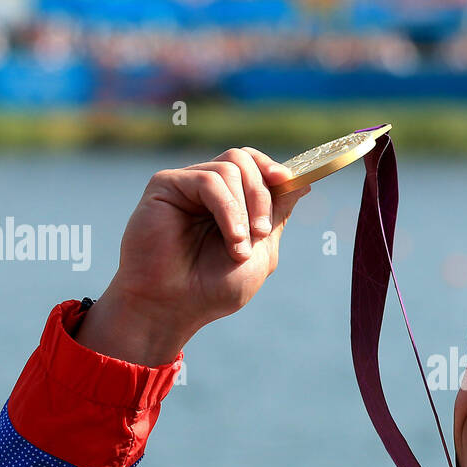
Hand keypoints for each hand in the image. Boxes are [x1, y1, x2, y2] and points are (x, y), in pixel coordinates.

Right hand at [75, 147, 309, 364]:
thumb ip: (277, 215)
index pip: (254, 165)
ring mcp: (186, 185)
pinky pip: (208, 180)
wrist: (173, 308)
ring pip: (230, 167)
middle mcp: (207, 189)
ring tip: (239, 248)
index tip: (289, 181)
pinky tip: (231, 238)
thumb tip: (301, 181)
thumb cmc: (212, 289)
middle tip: (262, 232)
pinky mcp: (165, 185)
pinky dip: (228, 210)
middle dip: (262, 194)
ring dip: (244, 210)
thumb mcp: (260, 251)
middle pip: (244, 158)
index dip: (274, 169)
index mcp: (229, 201)